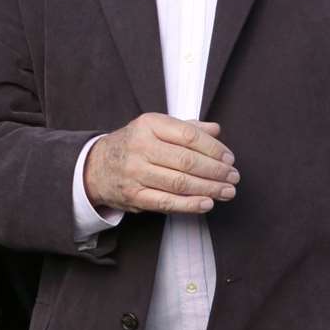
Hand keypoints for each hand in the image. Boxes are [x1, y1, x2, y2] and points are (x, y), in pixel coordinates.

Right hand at [82, 113, 237, 213]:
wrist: (96, 166)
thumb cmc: (133, 144)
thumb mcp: (155, 127)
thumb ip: (186, 128)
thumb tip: (215, 130)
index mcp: (148, 125)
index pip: (189, 136)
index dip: (214, 149)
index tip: (229, 158)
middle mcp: (140, 147)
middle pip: (187, 161)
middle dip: (216, 171)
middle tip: (233, 177)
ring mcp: (135, 172)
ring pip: (180, 183)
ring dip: (209, 189)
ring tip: (227, 191)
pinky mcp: (134, 195)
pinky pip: (166, 202)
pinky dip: (190, 205)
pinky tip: (207, 203)